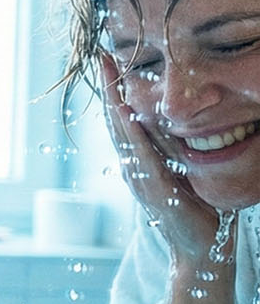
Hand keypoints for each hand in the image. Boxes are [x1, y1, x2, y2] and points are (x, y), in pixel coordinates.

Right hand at [100, 52, 222, 262]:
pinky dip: (128, 132)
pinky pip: (139, 154)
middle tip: (101, 56)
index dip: (116, 90)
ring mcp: (138, 177)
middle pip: (116, 119)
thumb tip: (178, 119)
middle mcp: (133, 166)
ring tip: (107, 74)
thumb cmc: (199, 210)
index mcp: (142, 160)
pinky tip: (123, 111)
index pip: (125, 118)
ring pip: (121, 132)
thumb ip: (178, 147)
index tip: (109, 61)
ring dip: (112, 102)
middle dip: (108, 87)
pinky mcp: (152, 188)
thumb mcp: (187, 169)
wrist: (201, 248)